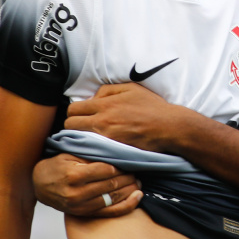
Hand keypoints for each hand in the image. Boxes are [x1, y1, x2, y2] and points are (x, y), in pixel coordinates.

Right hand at [32, 153, 141, 216]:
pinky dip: (127, 205)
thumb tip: (113, 153)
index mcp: (74, 175)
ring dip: (130, 189)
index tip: (128, 161)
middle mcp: (77, 193)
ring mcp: (81, 206)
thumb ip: (89, 155)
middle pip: (111, 185)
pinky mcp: (85, 214)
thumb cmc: (56, 166)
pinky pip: (110, 212)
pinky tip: (137, 196)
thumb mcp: (69, 154)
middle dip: (127, 177)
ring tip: (138, 181)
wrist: (39, 185)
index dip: (120, 166)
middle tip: (136, 171)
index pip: (105, 170)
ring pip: (113, 198)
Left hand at [65, 83, 181, 152]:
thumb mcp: (131, 88)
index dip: (73, 112)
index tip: (80, 114)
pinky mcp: (113, 150)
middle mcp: (102, 121)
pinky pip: (92, 149)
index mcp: (105, 104)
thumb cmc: (152, 106)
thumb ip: (108, 90)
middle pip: (70, 125)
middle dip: (72, 125)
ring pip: (78, 139)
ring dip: (80, 137)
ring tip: (88, 136)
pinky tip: (98, 145)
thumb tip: (93, 98)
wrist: (168, 126)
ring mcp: (107, 138)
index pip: (73, 109)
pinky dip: (92, 147)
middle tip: (81, 126)